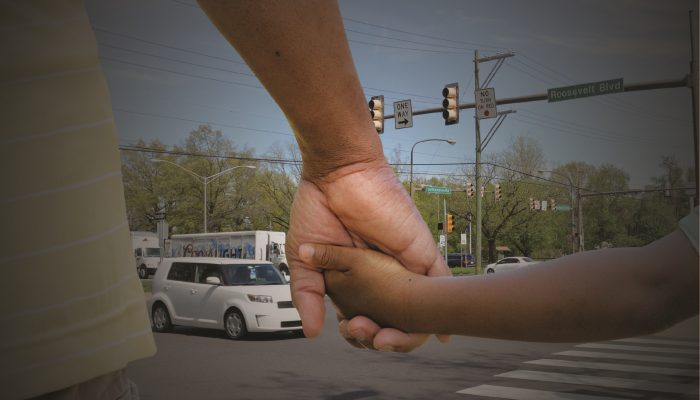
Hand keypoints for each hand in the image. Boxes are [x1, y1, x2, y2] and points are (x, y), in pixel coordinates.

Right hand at [287, 162, 449, 350]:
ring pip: (417, 309)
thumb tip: (312, 332)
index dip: (359, 332)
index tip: (349, 331)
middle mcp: (381, 274)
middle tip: (367, 336)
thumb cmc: (318, 207)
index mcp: (356, 278)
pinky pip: (440, 282)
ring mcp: (402, 265)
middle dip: (383, 337)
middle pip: (392, 319)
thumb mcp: (303, 260)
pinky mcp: (420, 251)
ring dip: (409, 331)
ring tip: (391, 340)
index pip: (364, 317)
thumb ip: (307, 295)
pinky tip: (444, 332)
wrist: (337, 172)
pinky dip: (444, 308)